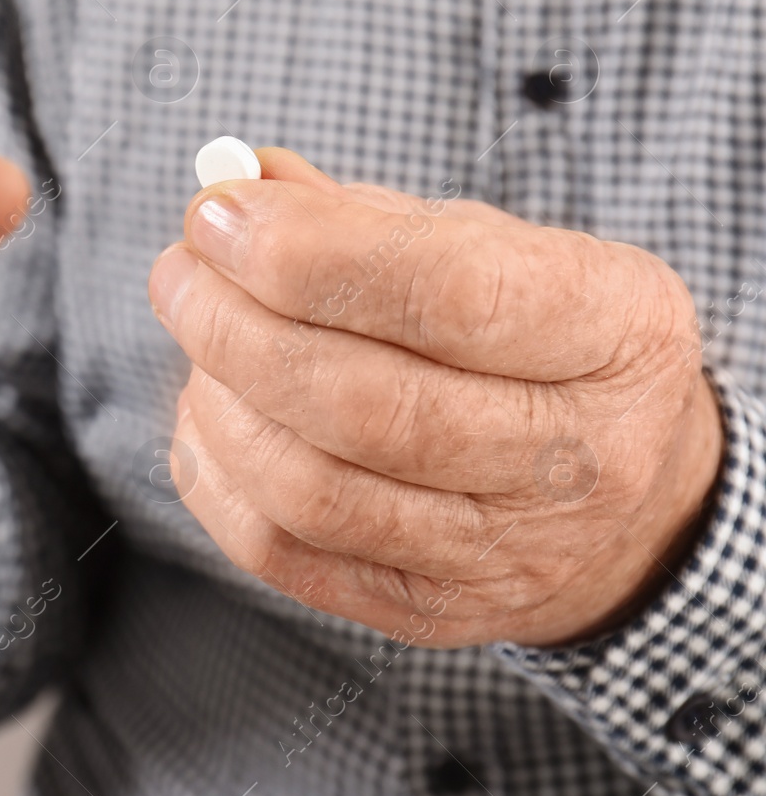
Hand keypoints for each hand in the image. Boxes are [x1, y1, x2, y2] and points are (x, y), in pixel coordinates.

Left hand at [147, 149, 724, 646]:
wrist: (618, 488)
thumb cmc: (526, 333)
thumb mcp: (483, 244)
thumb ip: (358, 214)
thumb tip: (233, 183)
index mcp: (615, 327)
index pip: (450, 293)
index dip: (308, 253)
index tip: (217, 215)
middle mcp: (580, 456)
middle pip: (365, 403)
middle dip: (235, 328)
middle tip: (177, 274)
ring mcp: (509, 552)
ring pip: (313, 490)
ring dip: (220, 403)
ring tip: (198, 344)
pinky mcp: (435, 611)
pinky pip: (285, 555)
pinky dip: (216, 478)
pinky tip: (208, 419)